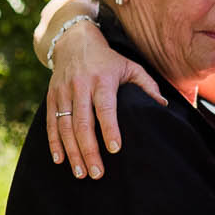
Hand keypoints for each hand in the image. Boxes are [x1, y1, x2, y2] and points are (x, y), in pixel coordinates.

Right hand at [46, 21, 165, 178]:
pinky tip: (60, 160)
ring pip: (65, 126)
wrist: (74, 41)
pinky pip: (51, 123)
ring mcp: (63, 92)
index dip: (109, 129)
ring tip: (81, 173)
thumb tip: (163, 106)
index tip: (115, 149)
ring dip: (72, 152)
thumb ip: (147, 85)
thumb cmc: (108, 60)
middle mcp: (80, 86)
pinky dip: (54, 143)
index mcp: (102, 79)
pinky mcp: (52, 96)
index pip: (105, 108)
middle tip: (97, 174)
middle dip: (89, 150)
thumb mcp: (130, 66)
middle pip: (83, 123)